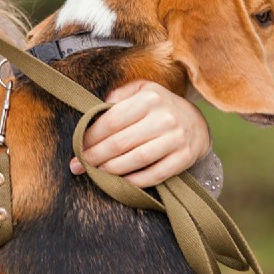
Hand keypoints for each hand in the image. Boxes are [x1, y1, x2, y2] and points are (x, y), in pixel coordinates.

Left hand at [69, 80, 210, 187]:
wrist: (196, 123)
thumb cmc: (159, 107)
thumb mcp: (141, 90)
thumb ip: (118, 96)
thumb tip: (94, 110)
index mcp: (149, 98)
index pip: (112, 120)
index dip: (91, 136)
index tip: (77, 146)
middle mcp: (164, 117)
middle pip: (121, 142)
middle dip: (95, 156)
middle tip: (78, 165)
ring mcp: (176, 138)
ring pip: (137, 159)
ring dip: (112, 170)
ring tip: (96, 173)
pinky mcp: (183, 158)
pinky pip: (155, 174)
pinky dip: (136, 181)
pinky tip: (121, 182)